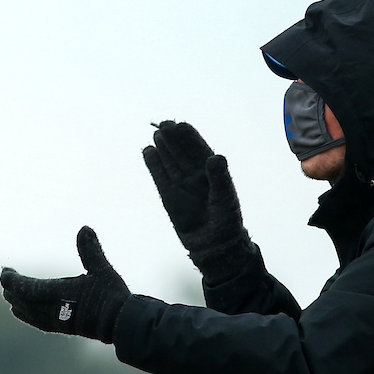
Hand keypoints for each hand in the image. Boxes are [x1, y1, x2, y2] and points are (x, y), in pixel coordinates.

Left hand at [0, 226, 128, 343]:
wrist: (123, 326)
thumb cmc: (112, 297)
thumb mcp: (101, 270)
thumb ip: (90, 250)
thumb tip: (84, 228)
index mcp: (59, 295)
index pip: (26, 289)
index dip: (12, 281)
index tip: (5, 271)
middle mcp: (53, 311)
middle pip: (23, 301)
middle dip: (11, 288)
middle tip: (6, 276)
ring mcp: (57, 322)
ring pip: (29, 313)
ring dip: (17, 302)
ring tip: (10, 292)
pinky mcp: (63, 329)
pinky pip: (37, 322)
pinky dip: (26, 314)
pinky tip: (25, 311)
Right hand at [142, 121, 252, 285]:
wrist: (214, 248)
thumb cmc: (226, 222)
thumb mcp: (225, 198)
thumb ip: (219, 177)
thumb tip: (216, 156)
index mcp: (212, 172)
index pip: (199, 149)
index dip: (189, 136)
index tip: (180, 125)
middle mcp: (196, 176)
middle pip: (182, 152)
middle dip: (174, 138)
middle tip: (164, 125)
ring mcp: (182, 185)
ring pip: (170, 162)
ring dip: (164, 148)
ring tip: (156, 134)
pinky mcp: (169, 197)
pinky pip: (159, 177)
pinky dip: (153, 164)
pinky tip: (147, 151)